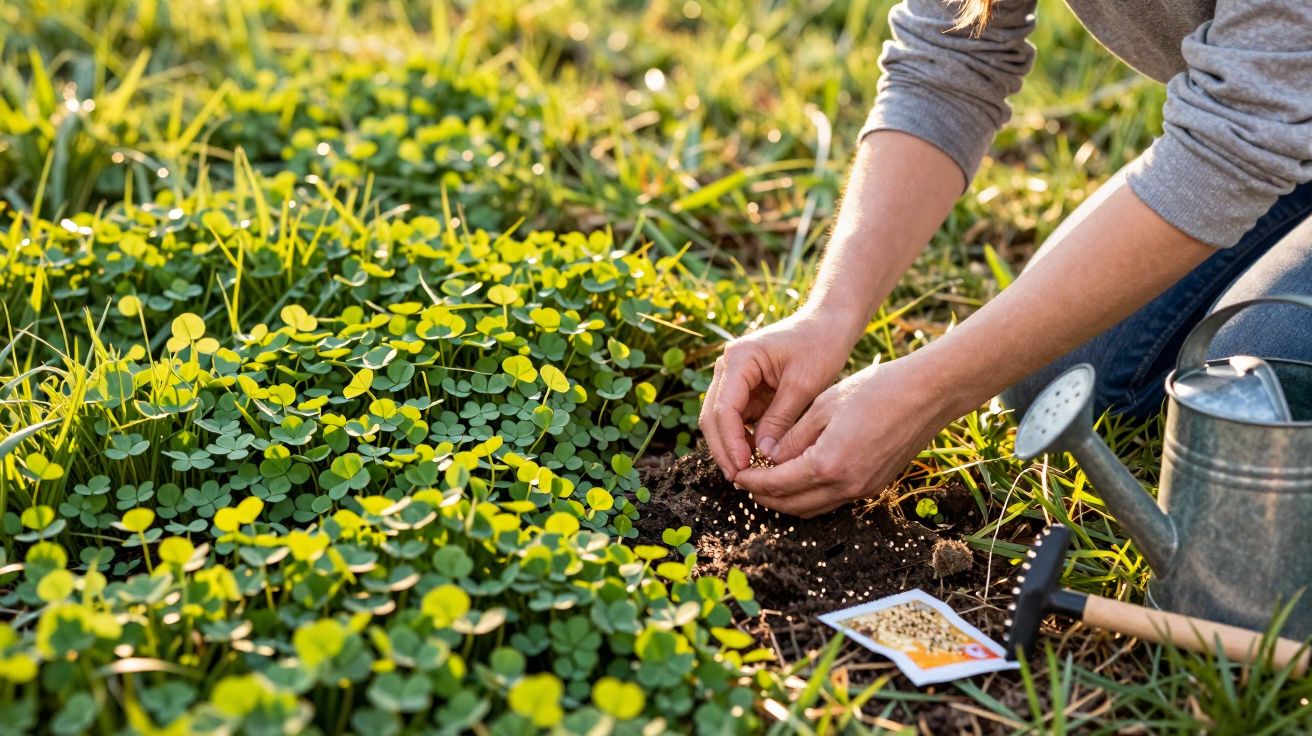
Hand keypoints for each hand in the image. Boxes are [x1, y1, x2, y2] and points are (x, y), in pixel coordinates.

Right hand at [698, 308, 859, 480]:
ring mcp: (735, 378)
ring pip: (720, 420)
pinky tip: (755, 459)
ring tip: (747, 475)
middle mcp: (729, 366)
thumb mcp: (803, 385)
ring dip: (731, 446)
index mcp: (739, 359)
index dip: (731, 442)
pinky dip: (743, 439)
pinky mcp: (746, 388)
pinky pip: (737, 419)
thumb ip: (780, 419)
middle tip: (739, 479)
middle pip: (713, 416)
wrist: (828, 324)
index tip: (744, 468)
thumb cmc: (820, 346)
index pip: (724, 408)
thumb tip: (763, 455)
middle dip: (724, 449)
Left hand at [732, 354, 957, 517]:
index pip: (778, 483)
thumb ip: (793, 436)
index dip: (753, 479)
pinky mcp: (874, 485)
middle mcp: (846, 485)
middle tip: (746, 481)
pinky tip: (800, 477)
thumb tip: (768, 455)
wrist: (926, 395)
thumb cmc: (875, 390)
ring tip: (768, 482)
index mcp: (828, 464)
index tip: (736, 472)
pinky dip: (810, 495)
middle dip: (765, 496)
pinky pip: (832, 500)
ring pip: (813, 508)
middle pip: (793, 505)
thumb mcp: (824, 406)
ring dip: (787, 500)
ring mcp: (862, 489)